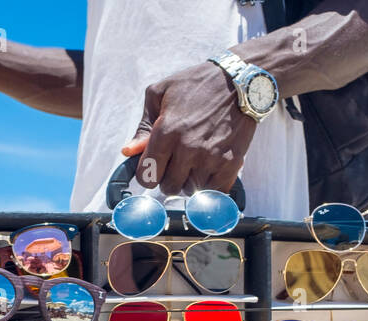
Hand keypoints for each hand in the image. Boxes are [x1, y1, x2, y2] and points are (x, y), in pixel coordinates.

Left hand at [121, 60, 256, 195]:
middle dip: (169, 177)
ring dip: (190, 180)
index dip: (148, 174)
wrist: (238, 82)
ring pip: (191, 190)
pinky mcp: (230, 163)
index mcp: (166, 132)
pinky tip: (210, 168)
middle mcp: (188, 148)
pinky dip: (210, 185)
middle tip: (177, 162)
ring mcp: (210, 158)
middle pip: (168, 187)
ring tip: (195, 161)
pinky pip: (214, 191)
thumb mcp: (160, 94)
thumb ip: (143, 126)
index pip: (147, 176)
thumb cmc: (195, 85)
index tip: (155, 166)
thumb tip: (129, 152)